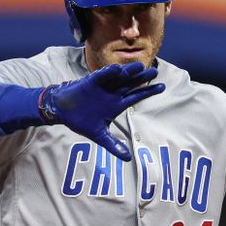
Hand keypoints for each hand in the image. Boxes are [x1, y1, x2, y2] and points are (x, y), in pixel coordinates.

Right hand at [39, 62, 163, 160]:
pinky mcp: (91, 82)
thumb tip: (127, 159)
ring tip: (140, 66)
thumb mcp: (100, 136)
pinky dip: (108, 73)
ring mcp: (103, 87)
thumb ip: (113, 146)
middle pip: (131, 85)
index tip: (162, 87)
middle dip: (142, 79)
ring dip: (128, 72)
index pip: (136, 97)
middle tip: (155, 71)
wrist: (63, 112)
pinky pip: (101, 76)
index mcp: (117, 105)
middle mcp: (113, 94)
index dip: (148, 92)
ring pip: (119, 78)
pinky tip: (117, 69)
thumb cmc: (82, 121)